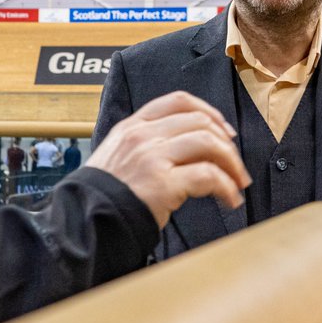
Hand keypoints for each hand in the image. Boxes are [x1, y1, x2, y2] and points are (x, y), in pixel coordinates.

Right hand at [86, 91, 250, 227]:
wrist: (83, 220)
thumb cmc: (102, 195)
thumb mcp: (118, 156)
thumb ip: (146, 144)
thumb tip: (188, 147)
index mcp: (133, 126)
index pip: (178, 101)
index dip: (209, 112)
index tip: (224, 130)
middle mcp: (143, 136)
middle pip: (200, 121)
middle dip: (226, 143)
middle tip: (235, 165)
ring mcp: (153, 157)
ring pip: (209, 143)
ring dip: (231, 163)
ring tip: (237, 183)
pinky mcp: (163, 184)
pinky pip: (209, 175)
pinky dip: (226, 187)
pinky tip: (229, 199)